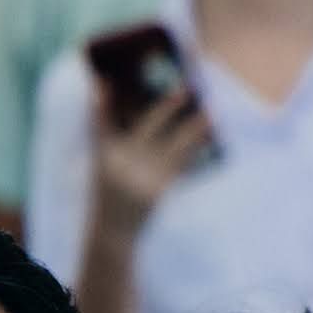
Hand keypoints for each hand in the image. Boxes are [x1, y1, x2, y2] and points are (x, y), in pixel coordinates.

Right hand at [88, 82, 211, 227]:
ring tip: (212, 112)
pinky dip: (197, 151)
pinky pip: (183, 165)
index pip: (100, 124)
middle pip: (148, 127)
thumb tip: (129, 112)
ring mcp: (142, 176)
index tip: (103, 82)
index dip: (101, 104)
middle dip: (168, 107)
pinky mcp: (159, 189)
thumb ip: (111, 138)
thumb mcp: (101, 167)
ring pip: (175, 145)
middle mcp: (123, 162)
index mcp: (103, 155)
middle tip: (186, 87)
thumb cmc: (108, 194)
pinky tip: (210, 139)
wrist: (114, 230)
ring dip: (195, 128)